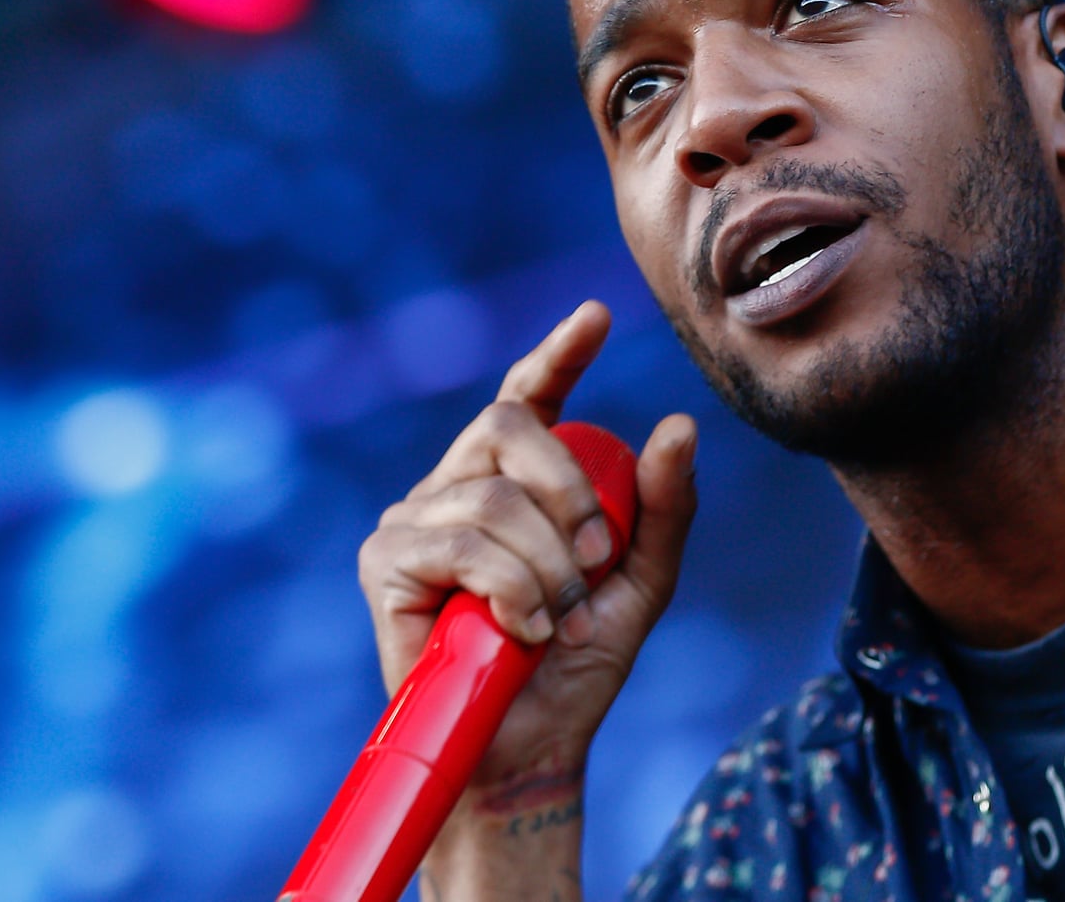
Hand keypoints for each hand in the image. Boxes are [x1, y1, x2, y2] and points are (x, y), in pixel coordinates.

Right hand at [356, 300, 697, 800]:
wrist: (532, 746)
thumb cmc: (577, 664)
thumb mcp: (642, 580)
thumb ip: (663, 506)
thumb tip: (679, 426)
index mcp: (515, 482)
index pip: (529, 398)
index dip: (557, 353)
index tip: (596, 317)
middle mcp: (458, 486)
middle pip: (513, 429)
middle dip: (573, 496)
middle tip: (596, 565)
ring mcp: (415, 519)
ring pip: (496, 499)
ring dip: (548, 568)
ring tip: (557, 620)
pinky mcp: (385, 561)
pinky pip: (464, 545)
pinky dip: (512, 591)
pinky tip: (519, 631)